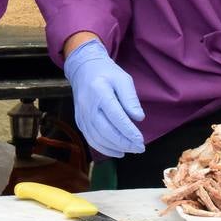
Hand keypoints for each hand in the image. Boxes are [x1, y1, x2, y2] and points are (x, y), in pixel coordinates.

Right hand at [63, 39, 144, 157]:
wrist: (83, 70)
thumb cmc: (106, 73)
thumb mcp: (122, 78)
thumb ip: (130, 98)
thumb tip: (139, 118)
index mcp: (99, 91)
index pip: (115, 115)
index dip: (128, 130)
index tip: (141, 140)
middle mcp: (87, 105)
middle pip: (105, 130)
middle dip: (124, 142)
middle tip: (140, 148)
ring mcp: (81, 115)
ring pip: (98, 138)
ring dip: (116, 148)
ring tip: (131, 149)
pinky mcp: (79, 121)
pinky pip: (91, 139)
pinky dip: (105, 149)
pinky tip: (118, 151)